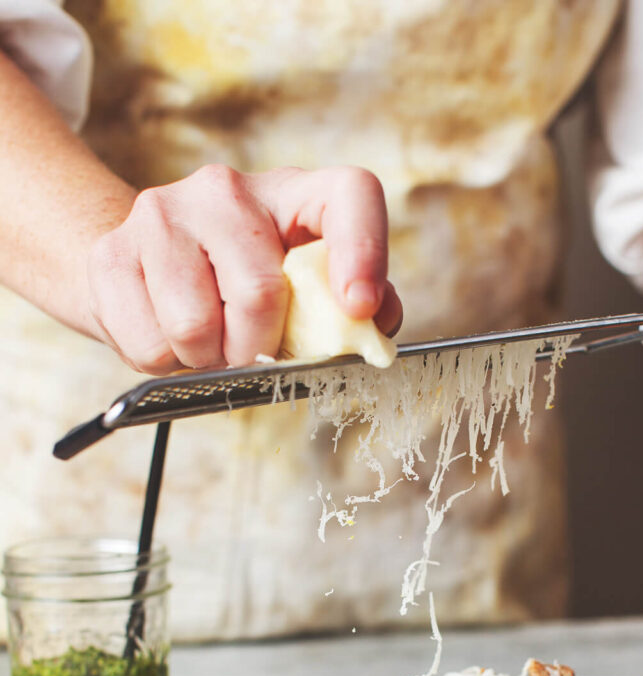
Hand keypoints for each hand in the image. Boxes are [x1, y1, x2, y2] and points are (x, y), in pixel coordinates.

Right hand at [85, 165, 401, 373]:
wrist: (146, 270)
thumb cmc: (242, 286)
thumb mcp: (302, 290)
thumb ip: (345, 308)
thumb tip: (374, 323)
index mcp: (294, 193)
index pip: (348, 196)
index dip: (362, 251)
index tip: (360, 306)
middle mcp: (227, 189)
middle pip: (258, 293)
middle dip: (257, 350)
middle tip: (250, 353)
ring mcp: (162, 213)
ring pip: (194, 326)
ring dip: (207, 360)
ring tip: (208, 345)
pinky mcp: (113, 252)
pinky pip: (149, 344)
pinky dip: (165, 364)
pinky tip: (171, 340)